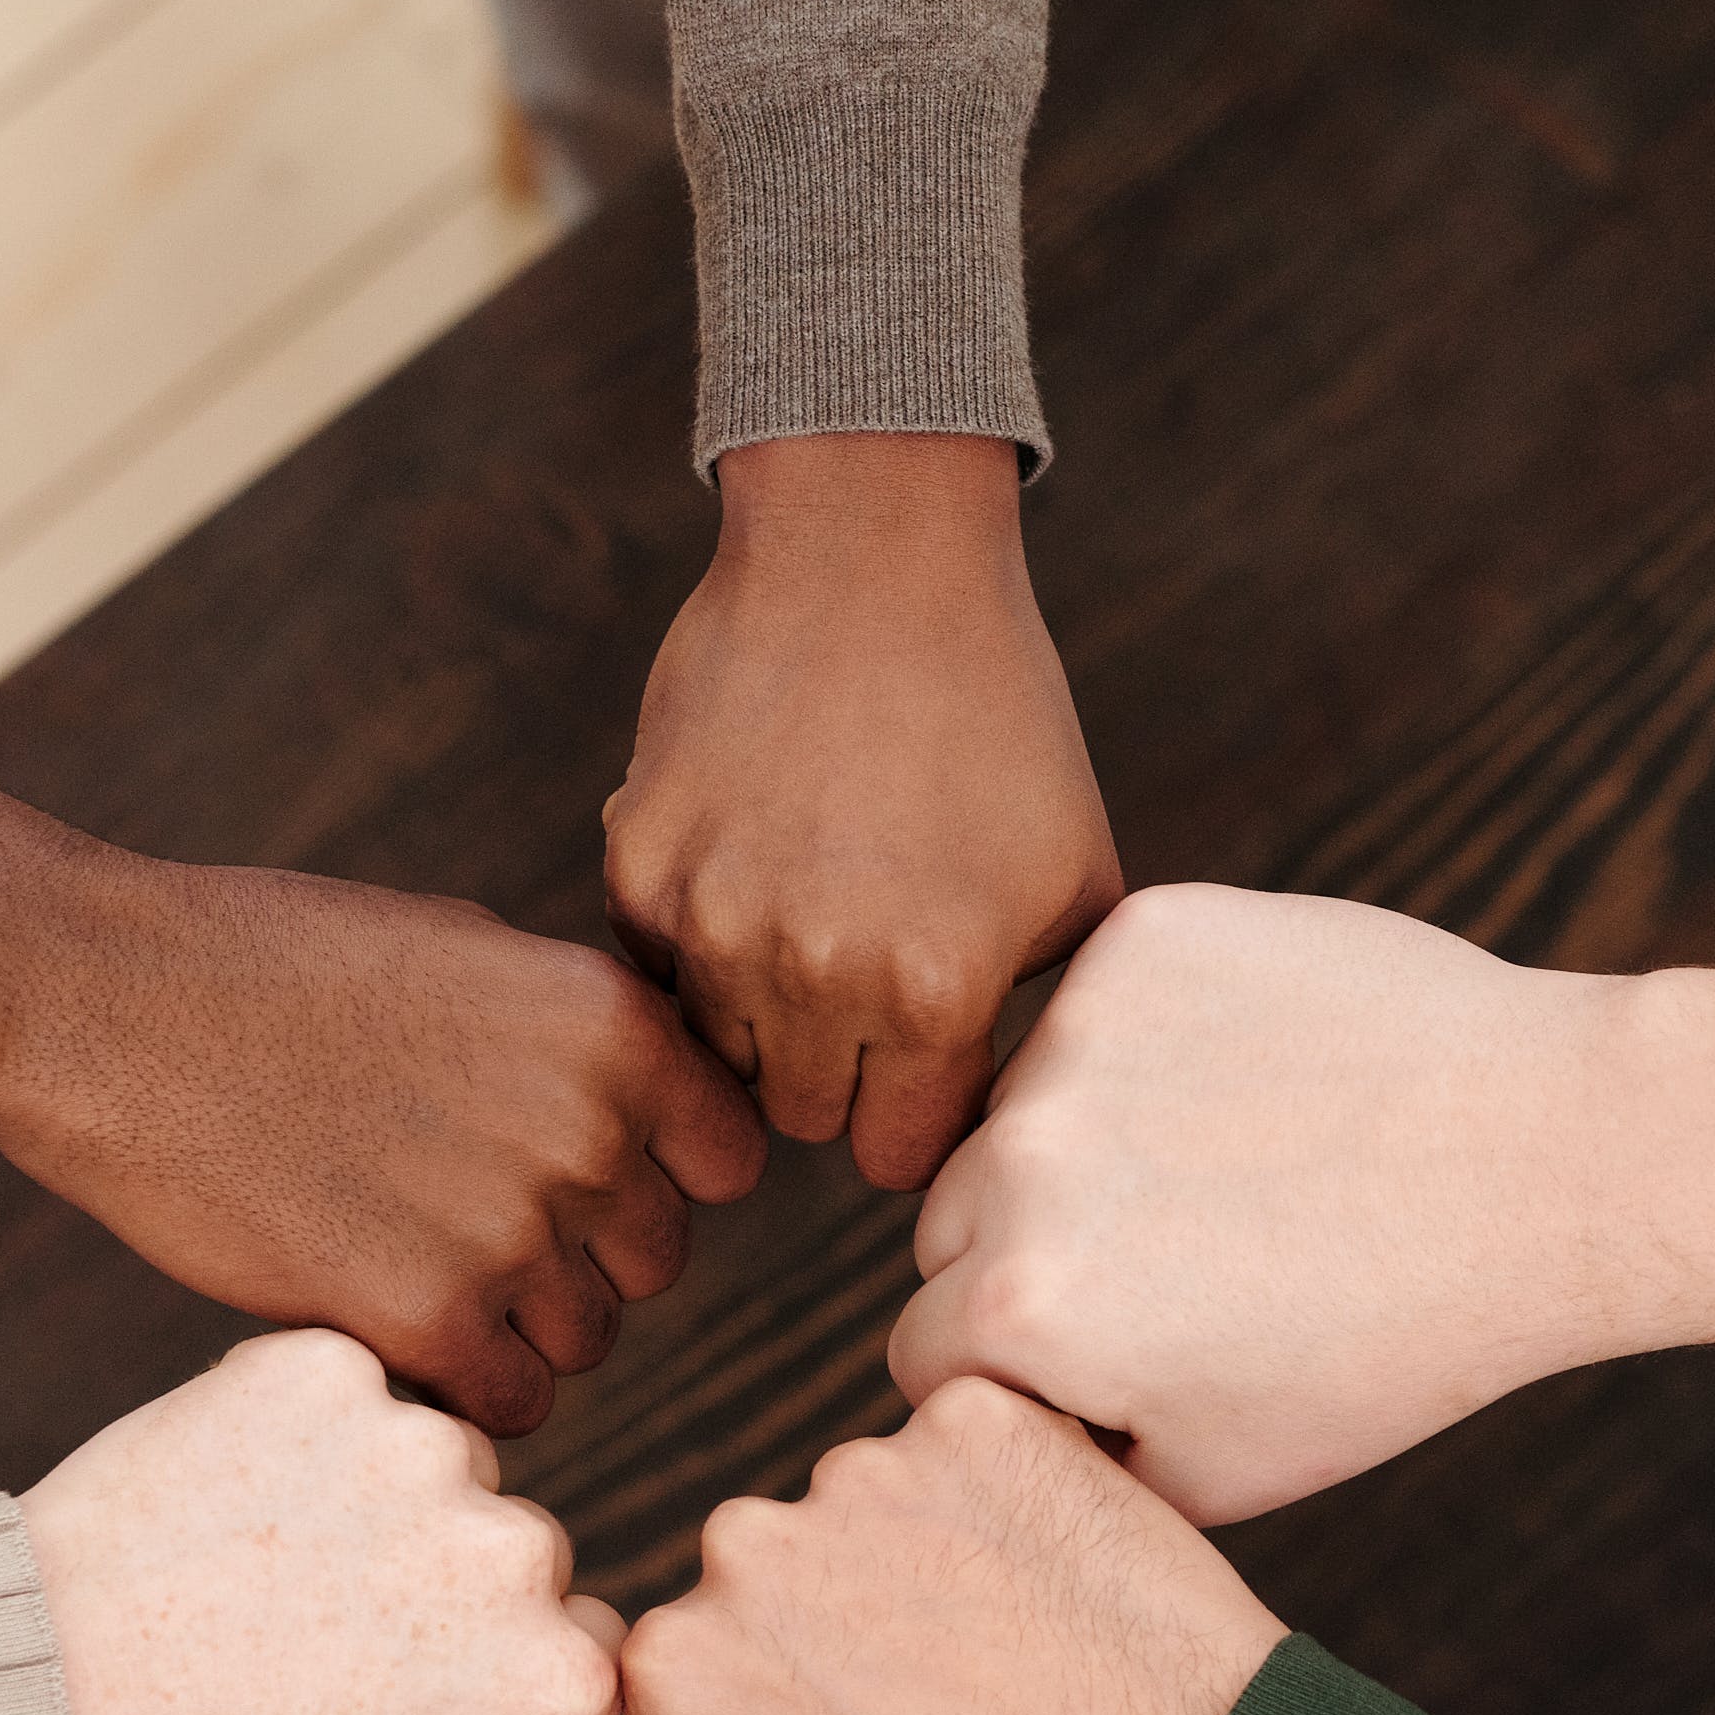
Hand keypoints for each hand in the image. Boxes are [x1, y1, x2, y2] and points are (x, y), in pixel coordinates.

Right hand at [0, 855, 765, 1433]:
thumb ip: (576, 1039)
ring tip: (404, 1262)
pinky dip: (455, 1388)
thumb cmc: (274, 965)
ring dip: (512, 1328)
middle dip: (574, 1254)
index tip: (567, 1174)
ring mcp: (511, 1228)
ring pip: (584, 1342)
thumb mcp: (465, 954)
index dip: (653, 1178)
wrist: (106, 1006)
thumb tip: (660, 1113)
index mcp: (615, 1027)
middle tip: (453, 1218)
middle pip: (652, 1261)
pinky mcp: (422, 1316)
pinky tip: (381, 1325)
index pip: (725, 1162)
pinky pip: (507, 1407)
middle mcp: (590, 1127)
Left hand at [24, 1331, 625, 1714]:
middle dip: (442, 1582)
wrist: (33, 1694)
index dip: (490, 1671)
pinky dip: (293, 1430)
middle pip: (521, 1547)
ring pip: (435, 1461)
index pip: (581, 1643)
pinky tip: (225, 1503)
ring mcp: (418, 1449)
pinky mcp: (325, 1370)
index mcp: (549, 1684)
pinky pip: (342, 1392)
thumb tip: (565, 1709)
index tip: (398, 1689)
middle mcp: (512, 1554)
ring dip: (374, 1498)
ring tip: (258, 1572)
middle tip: (312, 1635)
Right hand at [606, 434, 1123, 1193]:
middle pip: (803, 1119)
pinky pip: (657, 970)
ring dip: (762, 1013)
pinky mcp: (636, 866)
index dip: (916, 1111)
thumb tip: (1019, 1122)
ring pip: (720, 1057)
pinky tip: (752, 853)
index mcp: (935, 990)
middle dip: (839, 1070)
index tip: (925, 1060)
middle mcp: (815, 974)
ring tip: (811, 912)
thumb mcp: (1078, 877)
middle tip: (867, 976)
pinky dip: (696, 937)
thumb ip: (1051, 1015)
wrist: (871, 559)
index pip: (898, 1154)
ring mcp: (710, 923)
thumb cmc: (997, 717)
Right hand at [621, 1378, 1284, 1714]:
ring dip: (933, 1540)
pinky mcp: (974, 1416)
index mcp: (683, 1666)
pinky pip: (971, 1441)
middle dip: (846, 1601)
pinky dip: (1013, 1487)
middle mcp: (746, 1548)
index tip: (855, 1711)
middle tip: (955, 1674)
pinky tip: (1066, 1571)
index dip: (780, 1681)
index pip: (696, 1643)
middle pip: (779, 1555)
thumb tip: (711, 1690)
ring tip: (1028, 1634)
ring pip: (877, 1492)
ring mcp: (862, 1470)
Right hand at [889, 886, 1654, 1521]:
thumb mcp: (1222, 1472)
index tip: (1118, 1354)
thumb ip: (1067, 1458)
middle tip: (1183, 1264)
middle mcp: (1022, 1164)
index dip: (1015, 1367)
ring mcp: (1081, 1034)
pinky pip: (1099, 1003)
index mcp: (1023, 1311)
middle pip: (952, 1222)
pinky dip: (1158, 1040)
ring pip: (1019, 1107)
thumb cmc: (1398, 1339)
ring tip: (1238, 1172)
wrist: (1552, 1160)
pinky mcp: (1146, 936)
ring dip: (1085, 1141)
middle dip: (1031, 1253)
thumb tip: (993, 1421)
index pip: (925, 1346)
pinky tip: (1265, 1082)